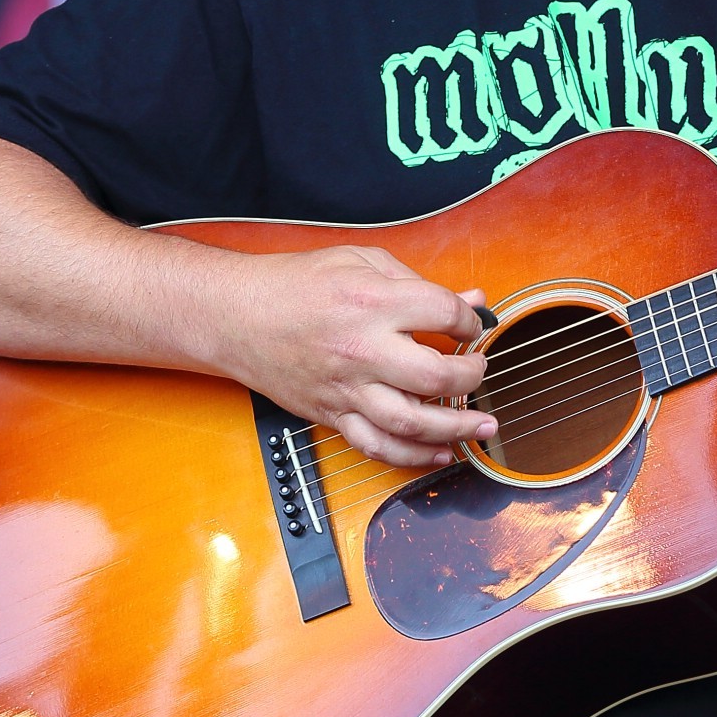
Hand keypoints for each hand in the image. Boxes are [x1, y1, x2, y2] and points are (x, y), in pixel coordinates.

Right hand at [212, 244, 494, 468]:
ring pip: (411, 422)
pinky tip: (441, 452)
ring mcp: (345, 388)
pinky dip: (413, 456)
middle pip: (436, 376)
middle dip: (472, 377)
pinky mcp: (331, 414)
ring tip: (482, 425)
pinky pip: (377, 446)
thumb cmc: (295, 284)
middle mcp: (361, 349)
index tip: (469, 325)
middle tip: (479, 370)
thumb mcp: (360, 261)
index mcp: (371, 301)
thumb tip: (472, 298)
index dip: (468, 320)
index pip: (443, 314)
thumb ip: (418, 281)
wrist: (235, 317)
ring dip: (456, 428)